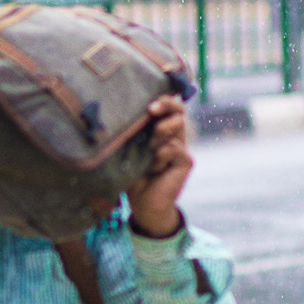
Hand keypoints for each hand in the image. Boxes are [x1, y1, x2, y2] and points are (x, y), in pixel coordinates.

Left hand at [126, 96, 190, 236]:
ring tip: (149, 147)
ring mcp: (181, 147)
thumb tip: (118, 113)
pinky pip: (174, 148)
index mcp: (158, 130)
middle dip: (166, 104)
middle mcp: (172, 136)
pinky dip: (160, 156)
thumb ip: (129, 135)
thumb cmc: (132, 177)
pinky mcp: (186, 161)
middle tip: (151, 109)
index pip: (166, 106)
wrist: (142, 205)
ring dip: (160, 132)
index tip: (147, 100)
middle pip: (178, 109)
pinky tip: (153, 168)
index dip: (161, 98)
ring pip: (178, 125)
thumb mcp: (127, 152)